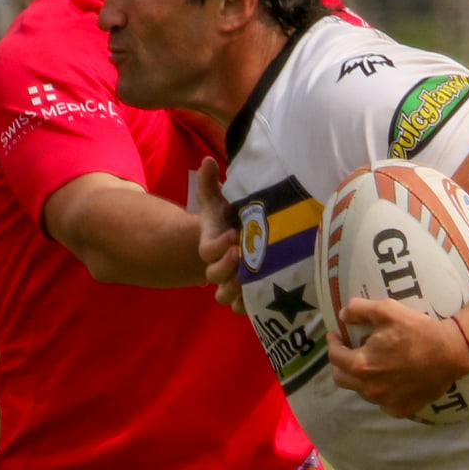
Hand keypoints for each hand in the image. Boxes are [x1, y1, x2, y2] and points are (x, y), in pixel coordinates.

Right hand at [196, 158, 242, 310]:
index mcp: (212, 244)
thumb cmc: (231, 218)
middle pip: (213, 276)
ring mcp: (232, 281)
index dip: (217, 246)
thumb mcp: (220, 201)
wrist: (241, 238)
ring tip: (251, 280)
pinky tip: (261, 299)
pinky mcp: (247, 293)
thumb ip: (210, 183)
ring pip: (225, 296)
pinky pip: (242, 308)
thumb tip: (208, 161)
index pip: (207, 250)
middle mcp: (219, 266)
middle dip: (226, 267)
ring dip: (235, 290)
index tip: (233, 235)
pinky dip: (248, 307)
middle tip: (242, 254)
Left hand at [327, 299, 468, 418]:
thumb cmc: (418, 330)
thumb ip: (358, 309)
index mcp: (362, 365)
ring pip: (362, 391)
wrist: (451, 353)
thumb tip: (342, 315)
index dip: (333, 343)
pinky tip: (391, 380)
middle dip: (341, 363)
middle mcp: (370, 389)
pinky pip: (383, 403)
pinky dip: (382, 391)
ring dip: (362, 377)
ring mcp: (385, 402)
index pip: (334, 357)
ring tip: (374, 363)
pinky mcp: (401, 410)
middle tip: (349, 351)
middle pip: (342, 378)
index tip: (336, 336)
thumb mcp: (386, 310)